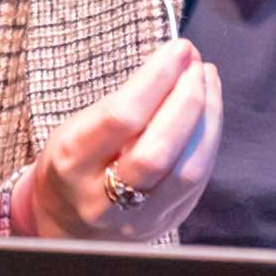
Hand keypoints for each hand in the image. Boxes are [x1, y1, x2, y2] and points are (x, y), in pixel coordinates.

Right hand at [12, 39, 221, 241]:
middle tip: (195, 62)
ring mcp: (139, 217)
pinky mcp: (167, 223)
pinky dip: (208, 139)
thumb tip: (173, 63)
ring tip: (207, 79)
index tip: (177, 49)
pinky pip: (197, 181)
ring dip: (207, 118)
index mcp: (72, 162)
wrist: (67, 226)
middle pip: (158, 150)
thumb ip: (120, 105)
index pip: (121, 118)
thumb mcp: (75, 129)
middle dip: (187, 99)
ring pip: (187, 171)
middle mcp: (103, 197)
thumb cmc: (73, 164)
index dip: (156, 79)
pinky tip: (209, 111)